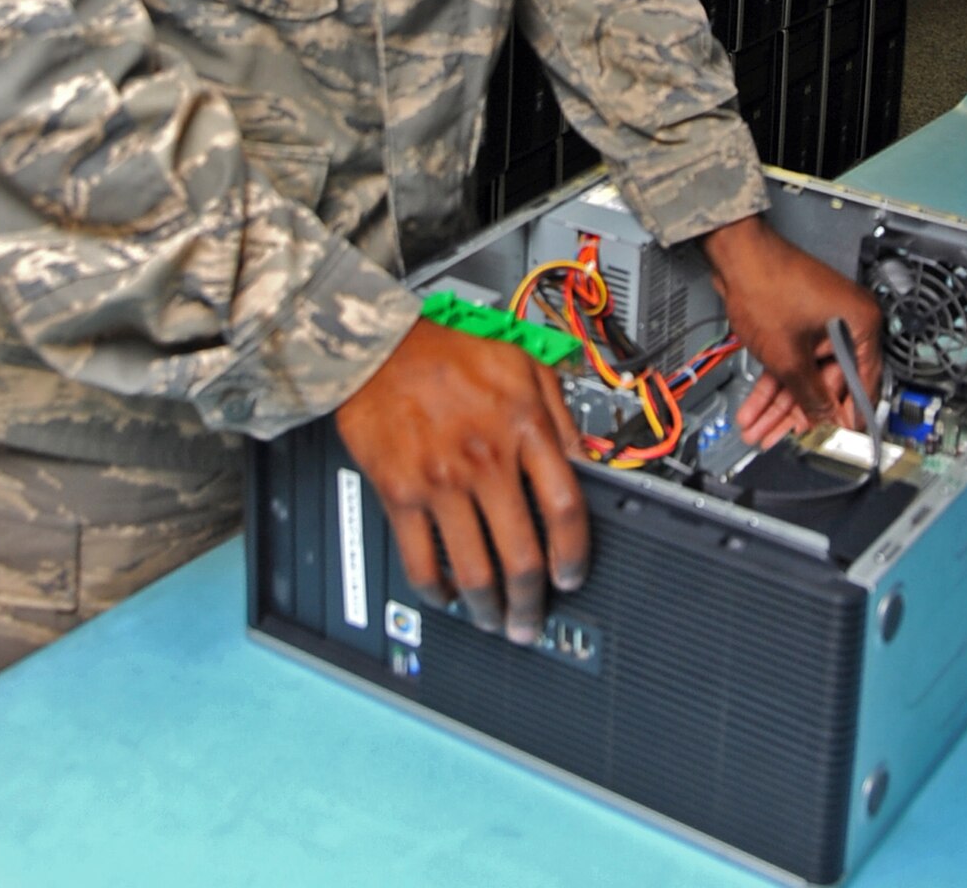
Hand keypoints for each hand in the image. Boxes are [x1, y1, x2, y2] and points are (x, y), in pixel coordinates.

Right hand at [334, 317, 586, 645]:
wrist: (379, 347)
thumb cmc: (447, 351)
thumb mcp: (522, 362)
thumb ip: (559, 410)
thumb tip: (587, 458)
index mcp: (522, 427)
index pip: (565, 509)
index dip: (574, 555)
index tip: (572, 576)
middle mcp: (485, 459)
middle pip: (522, 555)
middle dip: (532, 602)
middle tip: (531, 620)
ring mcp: (441, 481)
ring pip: (474, 571)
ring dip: (488, 608)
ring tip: (493, 619)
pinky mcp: (400, 493)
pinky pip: (420, 561)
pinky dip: (435, 590)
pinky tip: (444, 594)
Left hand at [702, 216, 882, 446]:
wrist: (734, 252)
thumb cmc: (767, 282)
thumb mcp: (790, 356)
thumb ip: (810, 395)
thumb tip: (825, 421)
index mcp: (860, 324)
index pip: (863, 385)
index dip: (846, 417)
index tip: (836, 441)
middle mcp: (846, 322)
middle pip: (827, 383)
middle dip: (798, 415)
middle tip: (782, 440)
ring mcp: (820, 322)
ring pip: (804, 375)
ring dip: (779, 405)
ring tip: (760, 430)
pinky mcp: (798, 323)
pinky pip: (790, 361)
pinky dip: (773, 384)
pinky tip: (756, 408)